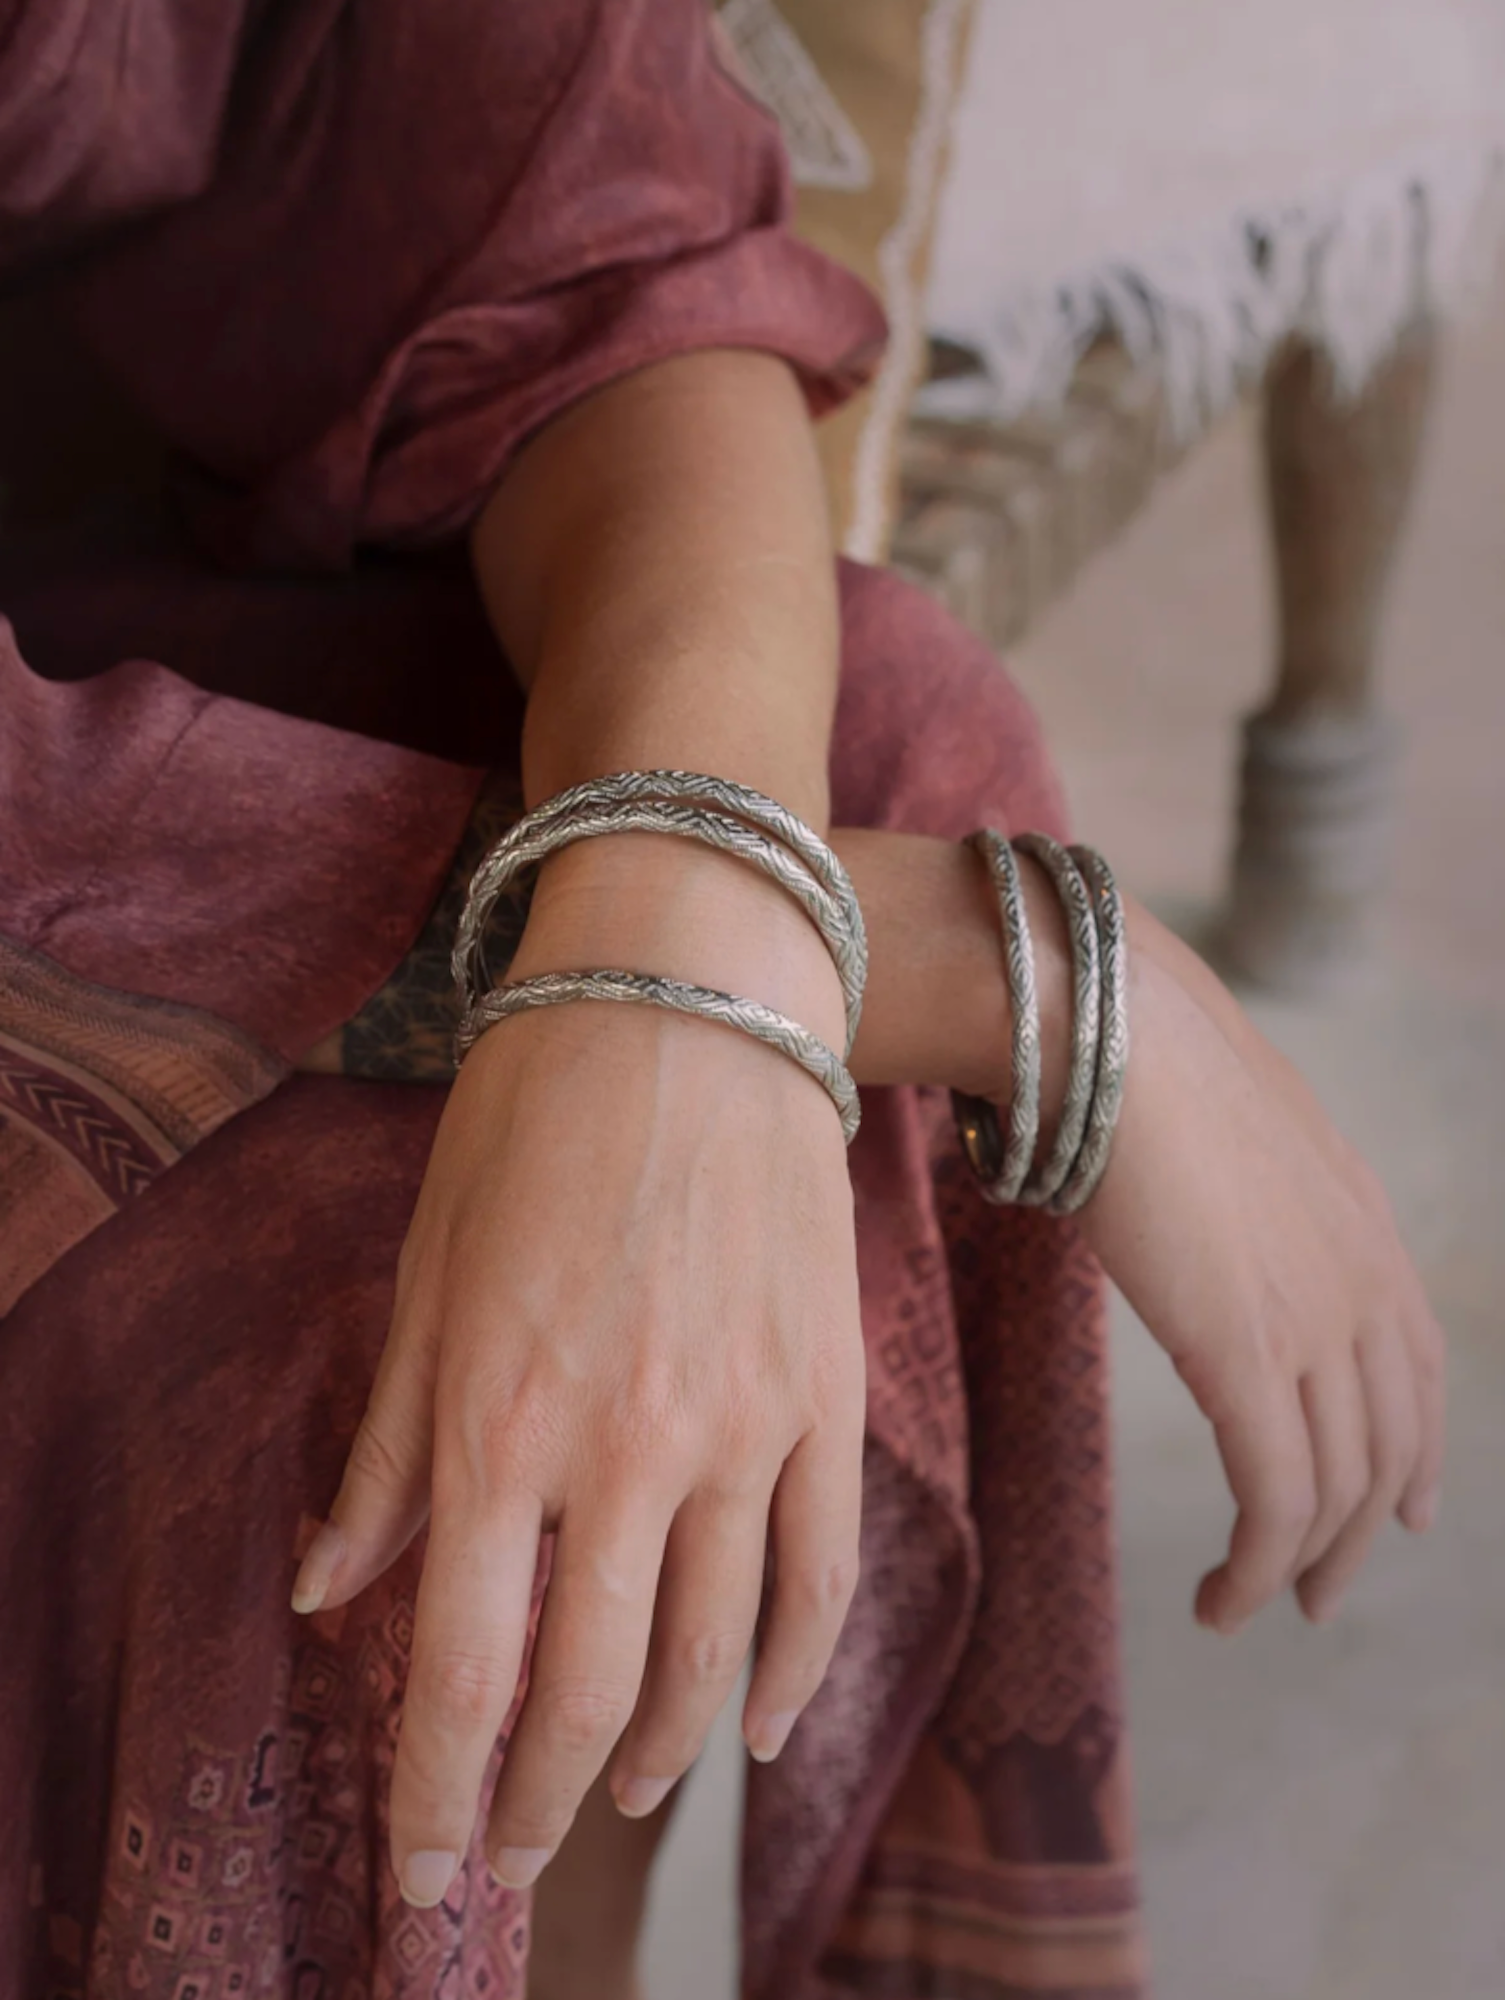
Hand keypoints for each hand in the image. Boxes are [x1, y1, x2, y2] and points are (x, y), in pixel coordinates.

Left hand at [292, 842, 863, 1905]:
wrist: (687, 994)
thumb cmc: (529, 1119)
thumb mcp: (423, 1277)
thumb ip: (385, 1454)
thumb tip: (328, 1593)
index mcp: (497, 1424)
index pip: (461, 1672)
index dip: (439, 1801)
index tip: (425, 1879)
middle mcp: (625, 1449)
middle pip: (586, 1691)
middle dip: (536, 1803)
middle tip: (510, 1854)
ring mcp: (745, 1427)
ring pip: (714, 1653)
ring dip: (657, 1753)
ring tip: (617, 1798)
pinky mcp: (827, 1394)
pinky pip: (825, 1570)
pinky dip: (797, 1671)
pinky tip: (765, 1727)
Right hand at [1080, 912, 1445, 1632]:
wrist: (1113, 1032)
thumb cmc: (1139, 1057)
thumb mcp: (1227, 1125)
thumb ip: (1247, 1185)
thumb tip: (1201, 1206)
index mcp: (1364, 1225)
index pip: (1419, 1369)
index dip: (1416, 1451)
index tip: (1399, 1512)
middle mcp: (1362, 1280)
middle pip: (1386, 1446)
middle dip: (1357, 1535)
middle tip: (1319, 1596)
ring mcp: (1313, 1319)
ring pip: (1335, 1488)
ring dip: (1300, 1567)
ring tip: (1250, 1606)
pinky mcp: (1245, 1356)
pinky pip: (1275, 1499)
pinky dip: (1257, 1568)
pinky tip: (1220, 1598)